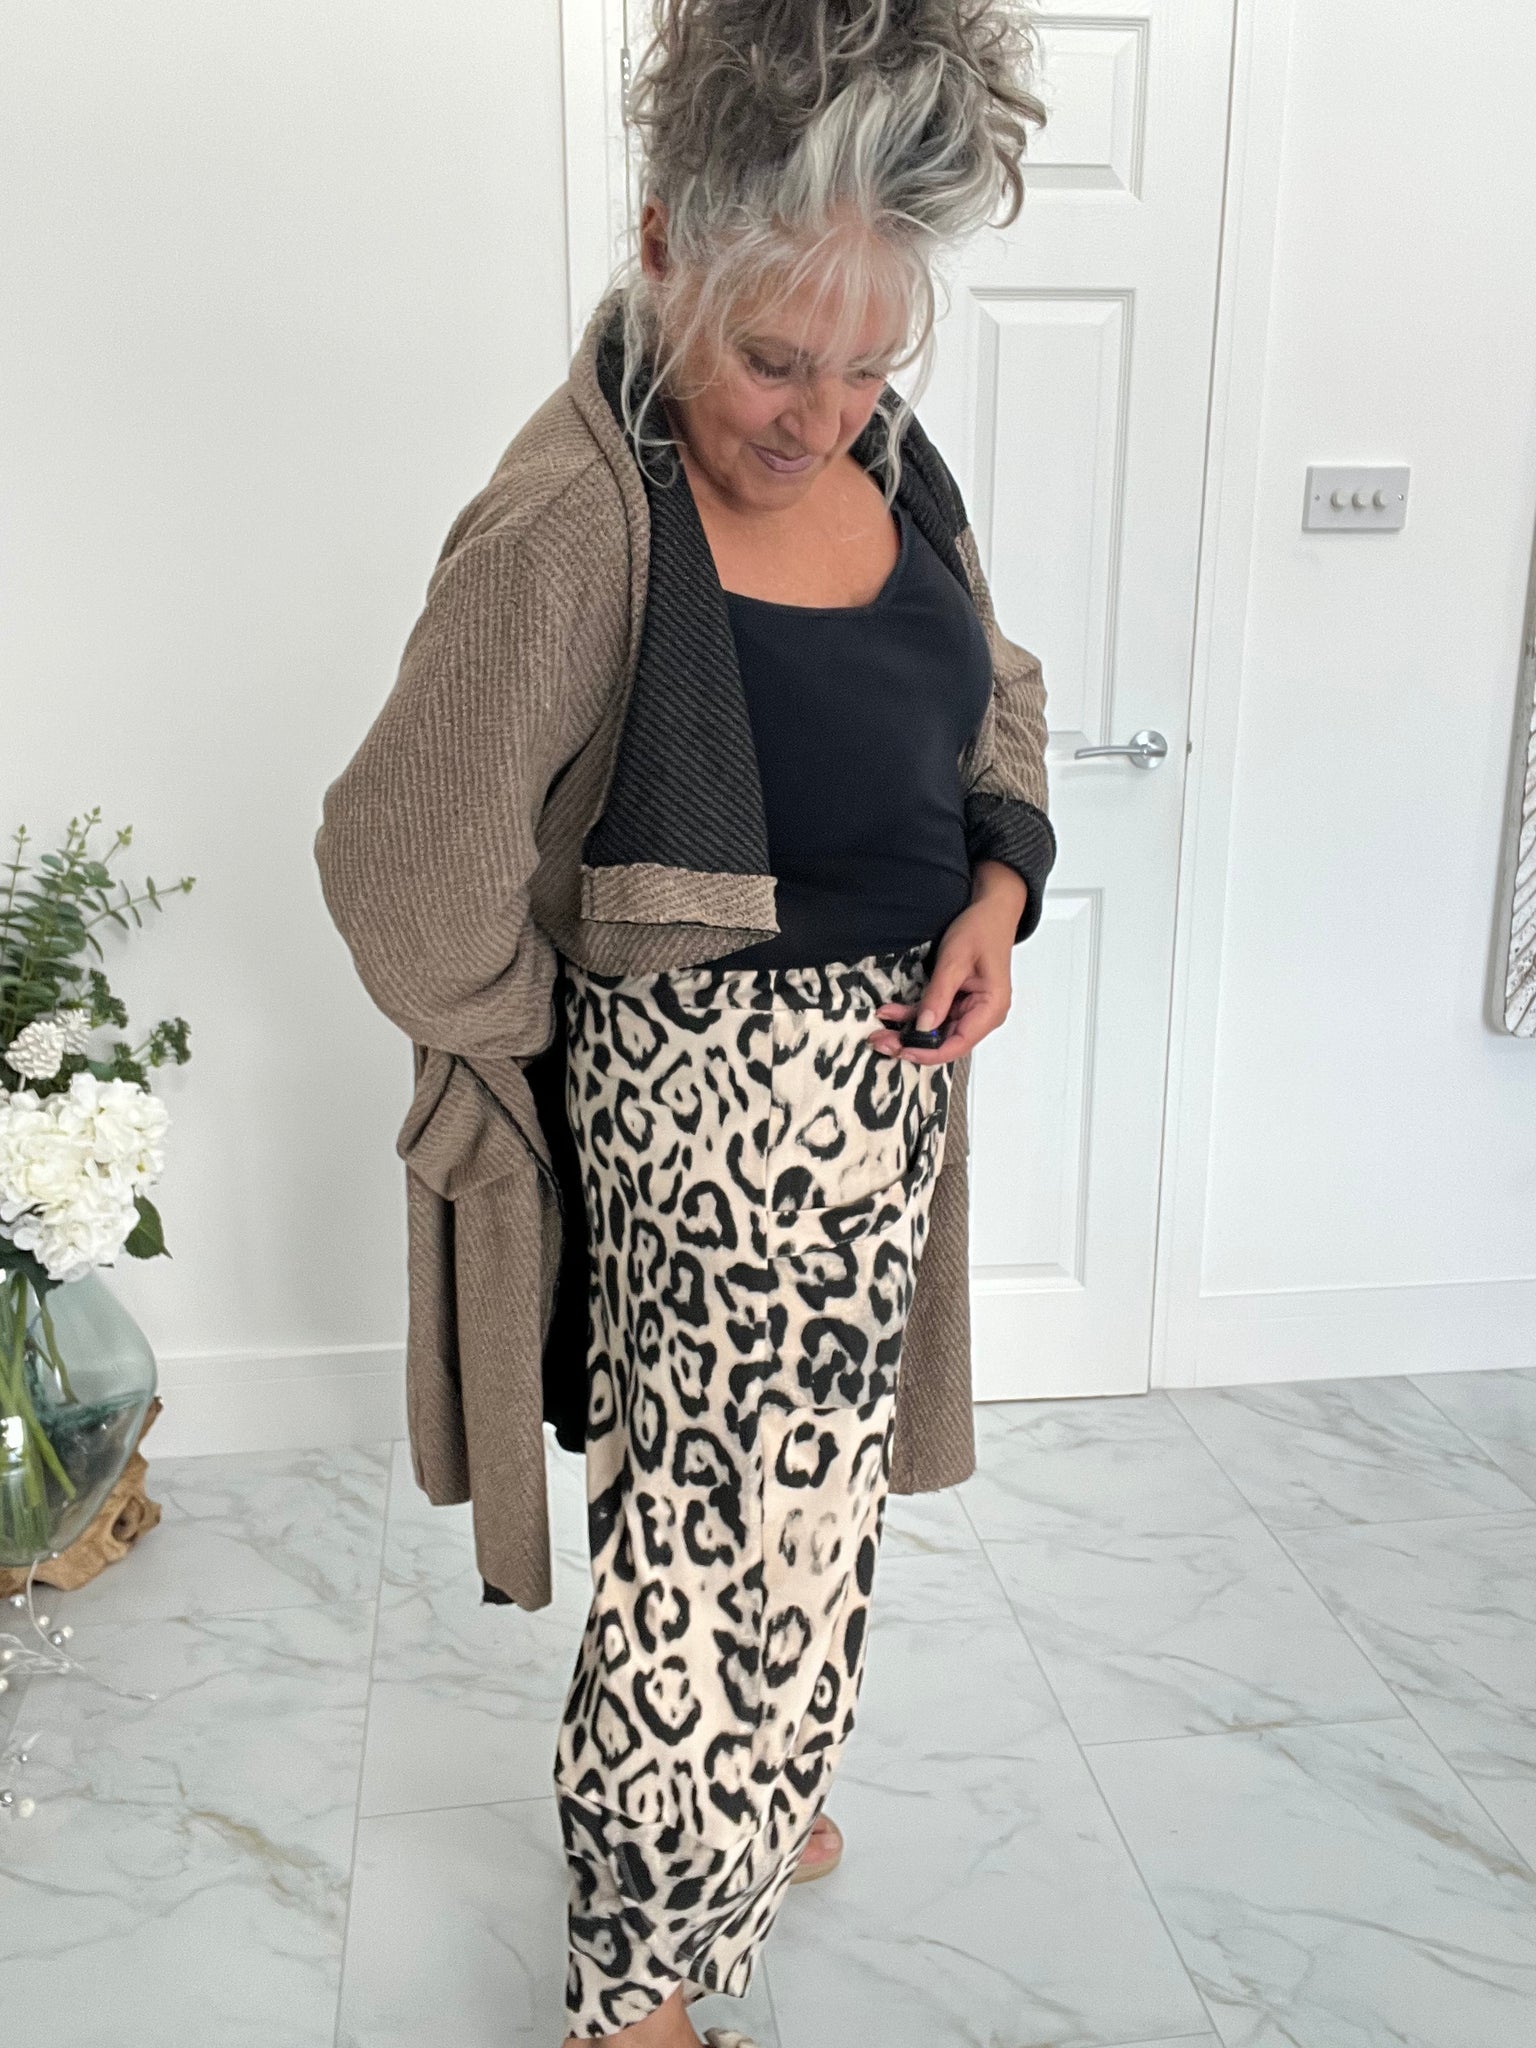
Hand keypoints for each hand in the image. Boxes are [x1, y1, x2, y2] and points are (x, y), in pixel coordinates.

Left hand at [868, 861, 1025, 1064]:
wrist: (991, 911)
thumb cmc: (979, 931)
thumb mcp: (954, 961)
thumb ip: (938, 995)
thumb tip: (922, 1028)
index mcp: (990, 1009)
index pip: (958, 1044)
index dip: (927, 1053)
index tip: (899, 1050)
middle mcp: (982, 1016)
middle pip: (945, 1042)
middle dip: (911, 1044)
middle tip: (878, 1042)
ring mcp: (970, 1010)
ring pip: (935, 1031)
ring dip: (906, 1032)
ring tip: (877, 1033)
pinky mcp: (958, 1001)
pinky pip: (933, 1014)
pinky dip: (911, 1014)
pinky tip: (888, 1012)